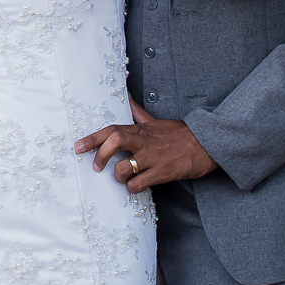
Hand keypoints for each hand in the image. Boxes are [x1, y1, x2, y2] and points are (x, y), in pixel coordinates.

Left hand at [74, 117, 216, 193]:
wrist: (206, 144)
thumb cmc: (179, 134)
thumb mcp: (156, 120)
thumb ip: (138, 112)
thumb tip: (126, 96)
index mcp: (141, 130)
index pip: (112, 130)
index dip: (92, 138)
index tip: (78, 146)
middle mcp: (145, 142)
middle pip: (115, 141)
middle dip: (100, 155)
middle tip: (95, 167)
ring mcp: (154, 158)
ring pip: (125, 168)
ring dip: (118, 176)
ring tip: (122, 178)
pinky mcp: (163, 173)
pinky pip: (140, 183)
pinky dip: (133, 188)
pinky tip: (136, 186)